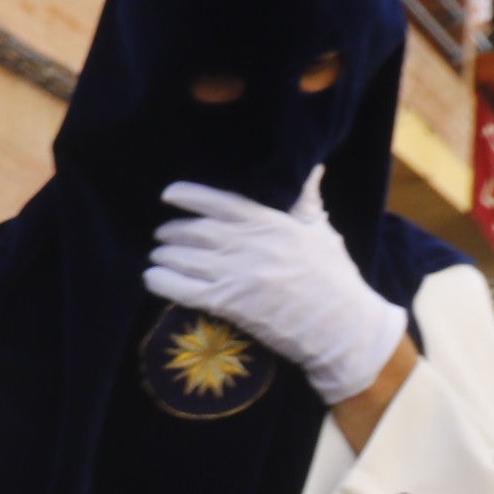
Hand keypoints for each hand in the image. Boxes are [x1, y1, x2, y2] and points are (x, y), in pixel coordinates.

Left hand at [145, 172, 409, 405]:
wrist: (342, 326)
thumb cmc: (335, 278)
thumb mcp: (322, 232)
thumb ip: (307, 201)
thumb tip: (312, 167)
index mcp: (271, 223)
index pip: (221, 202)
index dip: (190, 196)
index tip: (169, 194)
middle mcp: (250, 245)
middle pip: (196, 231)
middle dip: (172, 231)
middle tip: (162, 234)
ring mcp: (238, 275)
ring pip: (185, 258)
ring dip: (164, 255)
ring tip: (156, 255)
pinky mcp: (229, 304)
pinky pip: (183, 289)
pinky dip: (161, 282)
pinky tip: (151, 278)